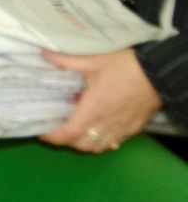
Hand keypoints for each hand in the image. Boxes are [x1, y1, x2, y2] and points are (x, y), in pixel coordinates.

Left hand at [40, 48, 161, 151]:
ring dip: (83, 143)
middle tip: (55, 128)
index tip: (42, 132)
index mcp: (94, 109)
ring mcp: (122, 129)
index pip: (70, 133)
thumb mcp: (94, 60)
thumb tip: (44, 54)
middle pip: (82, 145)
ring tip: (74, 129)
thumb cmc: (125, 67)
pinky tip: (96, 127)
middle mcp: (107, 124)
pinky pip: (113, 142)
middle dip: (66, 141)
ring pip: (98, 147)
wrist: (159, 74)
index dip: (54, 136)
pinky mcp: (133, 129)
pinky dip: (100, 141)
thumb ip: (67, 61)